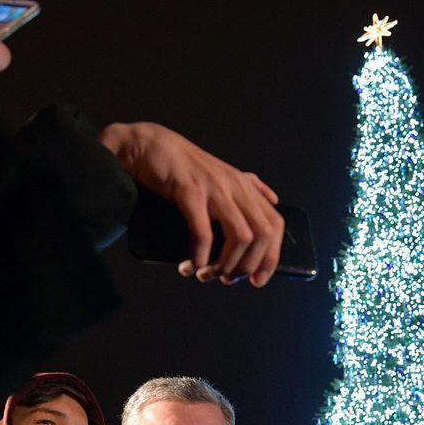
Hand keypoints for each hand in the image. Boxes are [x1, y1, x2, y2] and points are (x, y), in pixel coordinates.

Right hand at [99, 122, 283, 286]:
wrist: (147, 145)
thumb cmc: (181, 165)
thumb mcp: (222, 173)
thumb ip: (248, 186)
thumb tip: (272, 199)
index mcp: (245, 186)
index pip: (275, 224)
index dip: (271, 257)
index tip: (257, 279)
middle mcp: (236, 187)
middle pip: (263, 234)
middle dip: (249, 265)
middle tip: (229, 279)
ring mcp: (215, 189)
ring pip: (241, 237)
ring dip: (226, 264)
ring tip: (208, 275)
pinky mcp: (190, 192)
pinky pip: (204, 234)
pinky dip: (199, 257)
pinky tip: (190, 266)